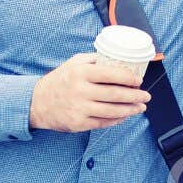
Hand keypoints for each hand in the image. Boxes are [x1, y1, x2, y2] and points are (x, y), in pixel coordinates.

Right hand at [28, 53, 150, 131]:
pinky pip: (103, 123)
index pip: (111, 74)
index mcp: (80, 73)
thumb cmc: (59, 80)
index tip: (138, 80)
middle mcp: (80, 91)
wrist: (37, 103)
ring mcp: (79, 109)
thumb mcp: (73, 63)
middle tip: (146, 96)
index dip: (128, 78)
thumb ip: (94, 60)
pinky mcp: (78, 123)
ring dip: (130, 110)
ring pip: (112, 111)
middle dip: (135, 96)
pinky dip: (117, 120)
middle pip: (115, 94)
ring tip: (140, 107)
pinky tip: (125, 116)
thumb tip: (118, 59)